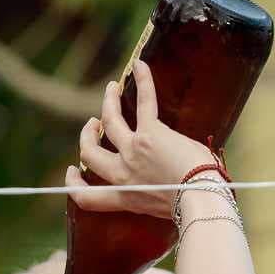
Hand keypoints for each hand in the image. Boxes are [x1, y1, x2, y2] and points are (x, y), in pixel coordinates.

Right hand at [66, 60, 213, 218]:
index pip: (89, 199)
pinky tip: (140, 65)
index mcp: (128, 198)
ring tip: (111, 89)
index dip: (74, 184)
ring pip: (110, 121)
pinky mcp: (150, 133)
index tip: (73, 170)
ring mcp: (133, 152)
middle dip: (87, 136)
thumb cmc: (195, 206)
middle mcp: (124, 175)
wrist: (201, 199)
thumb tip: (175, 180)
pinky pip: (144, 101)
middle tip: (93, 124)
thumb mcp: (168, 208)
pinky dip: (142, 81)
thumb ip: (159, 193)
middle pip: (90, 154)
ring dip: (108, 102)